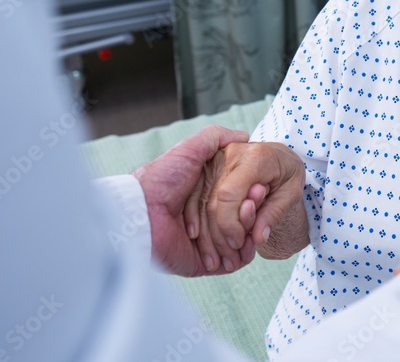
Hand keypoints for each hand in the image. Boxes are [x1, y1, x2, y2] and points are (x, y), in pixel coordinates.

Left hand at [131, 125, 255, 276]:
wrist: (139, 213)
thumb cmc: (161, 180)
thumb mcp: (188, 150)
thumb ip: (214, 139)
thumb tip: (242, 136)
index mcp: (202, 195)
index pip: (236, 197)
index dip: (250, 194)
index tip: (260, 189)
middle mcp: (203, 218)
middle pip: (239, 220)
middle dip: (251, 216)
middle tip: (255, 207)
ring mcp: (203, 243)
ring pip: (238, 242)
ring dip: (248, 235)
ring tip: (252, 227)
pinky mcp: (200, 262)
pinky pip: (229, 263)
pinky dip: (241, 256)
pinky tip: (247, 246)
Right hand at [191, 141, 308, 272]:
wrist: (279, 156)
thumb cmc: (288, 174)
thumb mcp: (291, 194)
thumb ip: (274, 214)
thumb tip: (258, 238)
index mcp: (255, 158)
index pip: (229, 194)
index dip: (230, 224)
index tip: (239, 243)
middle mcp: (231, 154)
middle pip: (213, 201)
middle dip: (219, 234)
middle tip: (230, 256)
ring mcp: (216, 159)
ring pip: (201, 202)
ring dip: (207, 233)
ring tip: (218, 256)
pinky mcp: (207, 166)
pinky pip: (196, 196)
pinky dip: (197, 220)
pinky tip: (202, 239)